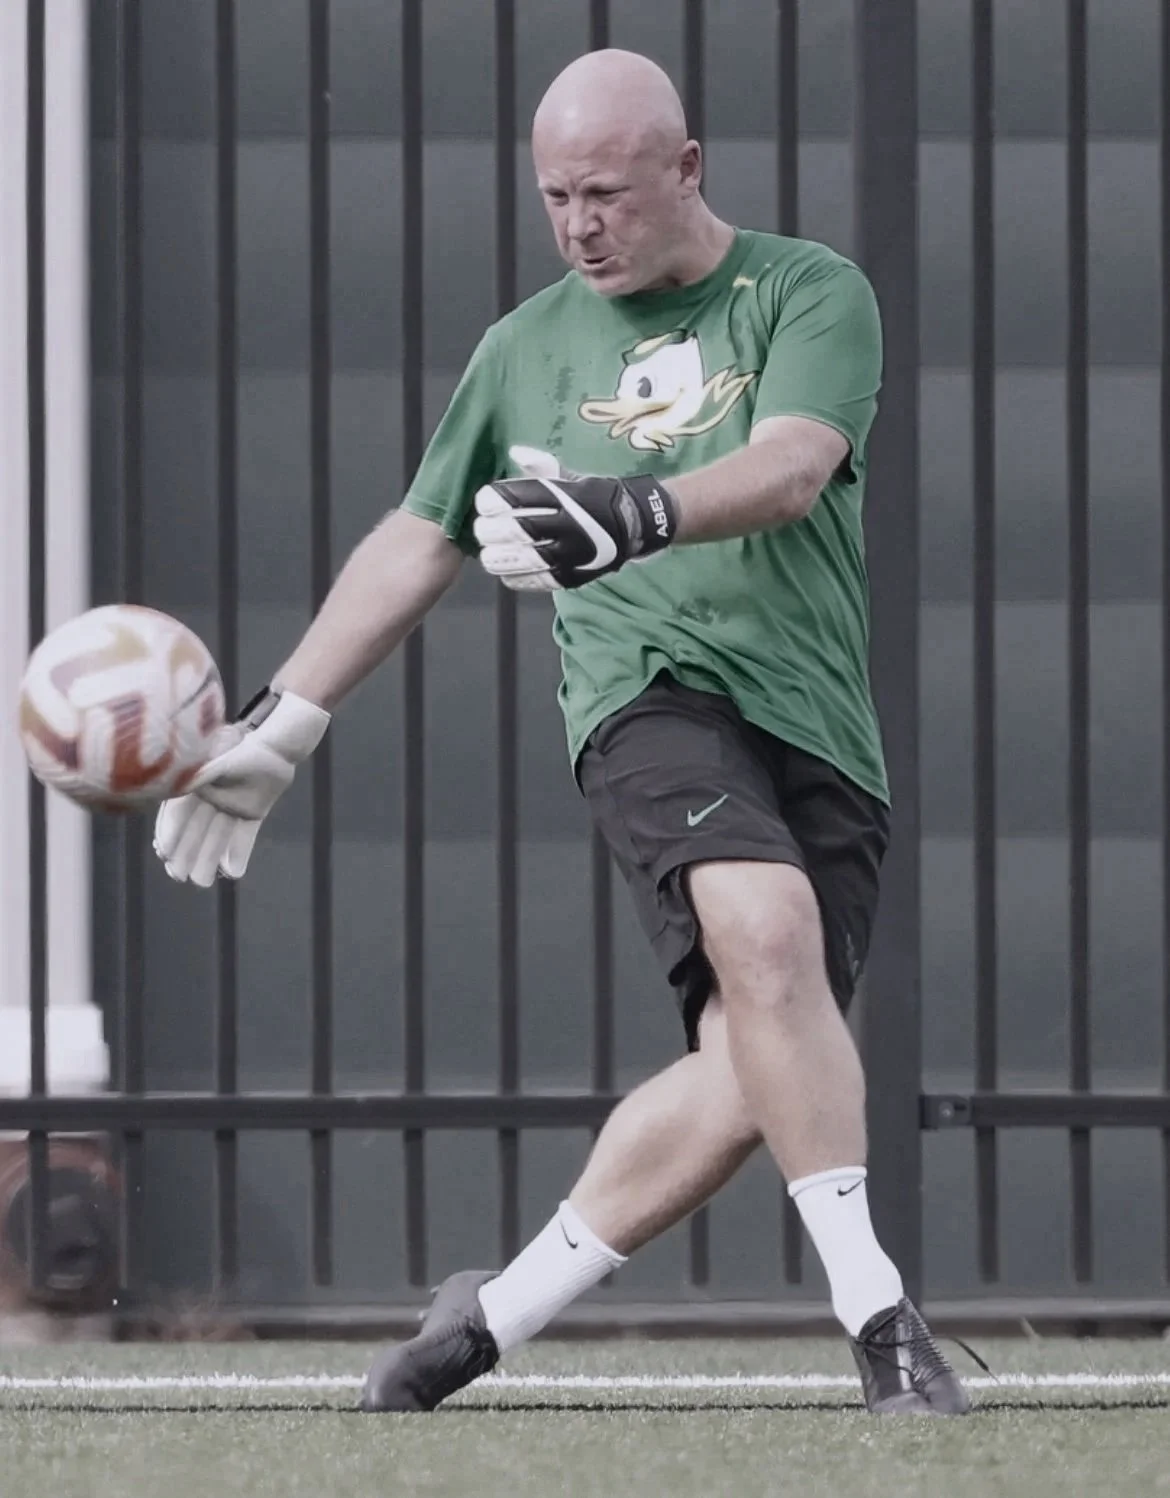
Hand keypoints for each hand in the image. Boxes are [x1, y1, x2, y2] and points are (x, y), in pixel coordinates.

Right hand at [153, 688, 330, 887]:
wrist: (279, 744)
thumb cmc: (246, 748)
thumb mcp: (220, 761)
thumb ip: (202, 775)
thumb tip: (181, 788)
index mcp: (196, 783)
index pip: (178, 812)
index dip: (170, 832)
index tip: (164, 852)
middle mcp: (211, 797)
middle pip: (195, 830)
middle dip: (185, 854)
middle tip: (178, 877)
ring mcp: (232, 805)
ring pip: (218, 837)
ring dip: (209, 860)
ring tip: (202, 883)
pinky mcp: (253, 812)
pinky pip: (244, 836)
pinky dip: (239, 853)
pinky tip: (233, 873)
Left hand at [473, 445, 677, 591]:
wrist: (633, 524)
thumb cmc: (593, 497)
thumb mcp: (571, 476)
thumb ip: (540, 466)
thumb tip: (514, 451)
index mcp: (564, 494)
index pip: (518, 496)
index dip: (493, 501)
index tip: (485, 503)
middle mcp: (567, 522)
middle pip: (515, 529)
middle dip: (490, 530)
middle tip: (483, 529)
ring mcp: (571, 552)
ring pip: (522, 558)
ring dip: (498, 556)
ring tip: (490, 553)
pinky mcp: (572, 575)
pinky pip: (536, 580)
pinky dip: (515, 577)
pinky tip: (507, 571)